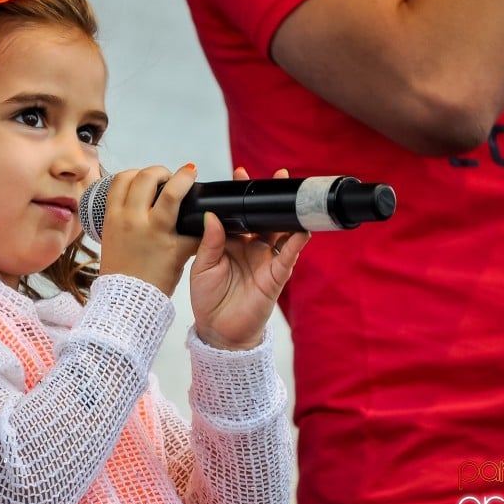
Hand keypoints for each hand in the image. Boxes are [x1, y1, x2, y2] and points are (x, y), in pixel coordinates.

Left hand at [97, 164, 199, 295]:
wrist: (128, 296)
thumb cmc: (155, 280)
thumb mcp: (182, 254)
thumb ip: (195, 233)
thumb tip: (208, 217)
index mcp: (156, 229)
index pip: (172, 192)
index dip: (185, 176)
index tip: (191, 172)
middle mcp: (134, 220)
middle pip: (146, 177)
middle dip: (162, 171)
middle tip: (170, 179)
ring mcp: (117, 218)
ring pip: (125, 178)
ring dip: (140, 173)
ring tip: (151, 181)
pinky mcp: (107, 220)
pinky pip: (112, 190)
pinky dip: (125, 182)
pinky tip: (134, 188)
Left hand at [189, 167, 309, 349]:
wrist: (218, 331)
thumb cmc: (208, 299)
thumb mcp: (202, 266)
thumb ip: (210, 241)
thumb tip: (213, 214)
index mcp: (230, 242)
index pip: (238, 213)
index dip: (240, 195)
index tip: (240, 172)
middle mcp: (251, 247)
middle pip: (264, 217)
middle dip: (270, 197)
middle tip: (277, 175)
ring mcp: (265, 259)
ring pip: (281, 231)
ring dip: (287, 214)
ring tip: (292, 194)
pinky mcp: (276, 275)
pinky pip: (288, 255)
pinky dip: (296, 241)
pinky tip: (301, 228)